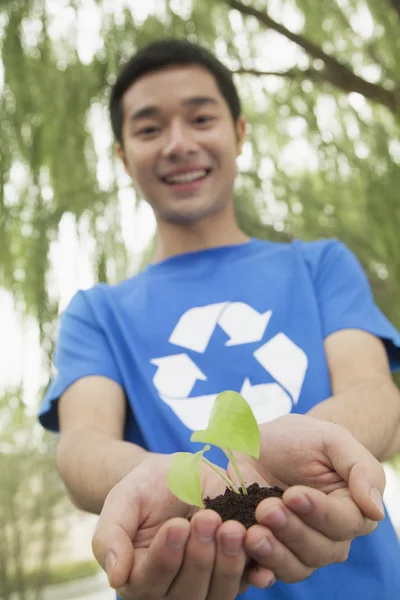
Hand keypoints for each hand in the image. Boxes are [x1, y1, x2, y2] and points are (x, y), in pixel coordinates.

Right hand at [91, 454, 273, 598]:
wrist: (176, 476)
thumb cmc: (144, 489)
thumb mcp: (122, 501)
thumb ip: (111, 536)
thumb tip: (115, 577)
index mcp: (139, 579)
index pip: (151, 582)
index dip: (166, 556)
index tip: (177, 525)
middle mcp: (171, 592)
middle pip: (188, 593)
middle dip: (200, 557)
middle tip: (208, 518)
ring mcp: (205, 587)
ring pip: (218, 594)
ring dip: (228, 563)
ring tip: (232, 527)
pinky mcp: (234, 574)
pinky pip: (246, 580)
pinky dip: (254, 568)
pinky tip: (257, 544)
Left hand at [228, 414, 385, 583]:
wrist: (268, 442)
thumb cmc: (306, 438)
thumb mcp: (333, 440)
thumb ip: (360, 469)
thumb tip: (375, 509)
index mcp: (351, 511)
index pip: (344, 523)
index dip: (319, 512)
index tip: (292, 494)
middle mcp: (329, 537)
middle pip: (319, 550)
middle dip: (291, 531)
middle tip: (266, 510)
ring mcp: (297, 547)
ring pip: (295, 567)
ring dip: (274, 554)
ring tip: (252, 535)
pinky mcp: (269, 550)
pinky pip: (268, 572)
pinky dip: (259, 572)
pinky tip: (247, 563)